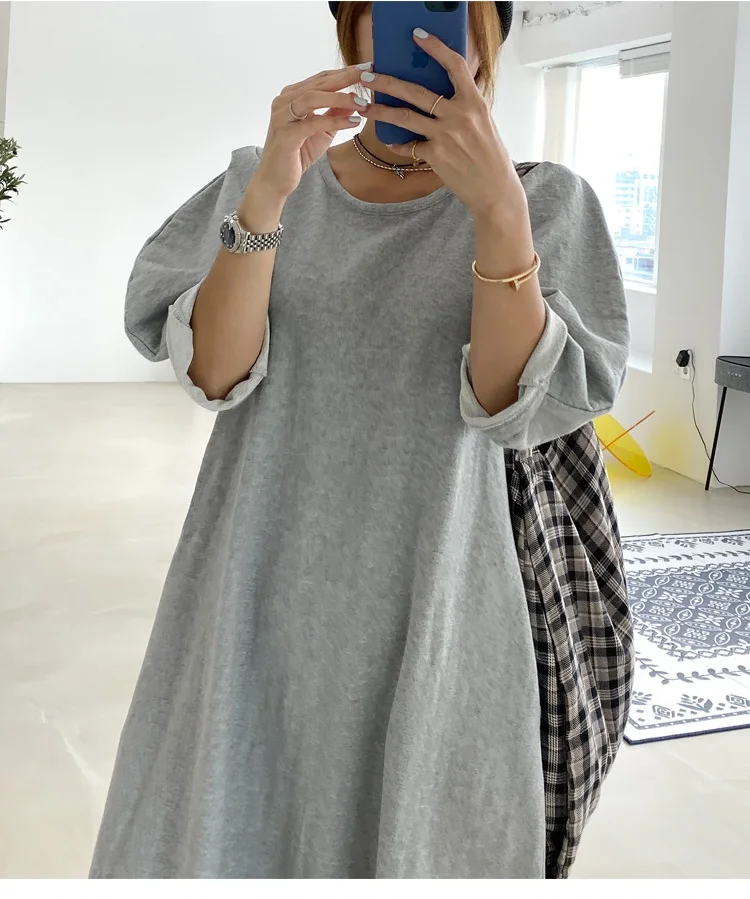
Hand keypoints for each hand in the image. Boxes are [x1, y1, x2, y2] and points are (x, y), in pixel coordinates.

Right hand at [250, 64, 370, 205]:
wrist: (276, 181)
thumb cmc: (297, 155)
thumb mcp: (322, 131)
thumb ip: (335, 113)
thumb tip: (356, 99)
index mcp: (292, 96)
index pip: (321, 79)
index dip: (344, 72)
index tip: (367, 68)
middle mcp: (284, 101)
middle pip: (319, 83)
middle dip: (346, 77)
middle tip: (369, 74)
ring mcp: (282, 117)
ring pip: (313, 98)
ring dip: (341, 97)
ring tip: (363, 101)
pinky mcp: (286, 135)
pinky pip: (314, 123)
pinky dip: (335, 121)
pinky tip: (354, 121)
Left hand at [360, 32, 527, 225]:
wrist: (494, 189)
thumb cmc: (491, 156)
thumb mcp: (484, 122)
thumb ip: (465, 106)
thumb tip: (444, 93)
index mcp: (474, 102)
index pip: (454, 65)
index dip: (435, 47)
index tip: (418, 35)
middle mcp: (458, 115)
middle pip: (416, 91)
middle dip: (388, 82)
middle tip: (369, 76)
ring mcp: (445, 135)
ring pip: (405, 117)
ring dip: (381, 111)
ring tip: (364, 106)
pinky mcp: (435, 156)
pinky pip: (409, 146)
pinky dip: (398, 145)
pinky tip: (391, 143)